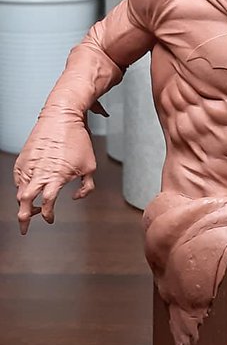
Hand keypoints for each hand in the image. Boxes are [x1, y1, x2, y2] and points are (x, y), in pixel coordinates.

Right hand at [13, 112, 96, 234]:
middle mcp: (39, 173)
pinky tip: (28, 188)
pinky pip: (18, 178)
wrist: (62, 117)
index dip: (48, 215)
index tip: (50, 218)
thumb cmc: (78, 139)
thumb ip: (87, 187)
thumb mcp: (90, 165)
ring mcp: (28, 165)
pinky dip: (21, 187)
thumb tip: (76, 197)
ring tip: (30, 208)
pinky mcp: (22, 158)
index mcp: (56, 176)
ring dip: (23, 203)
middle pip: (24, 203)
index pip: (47, 204)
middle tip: (25, 227)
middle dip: (24, 218)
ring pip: (19, 192)